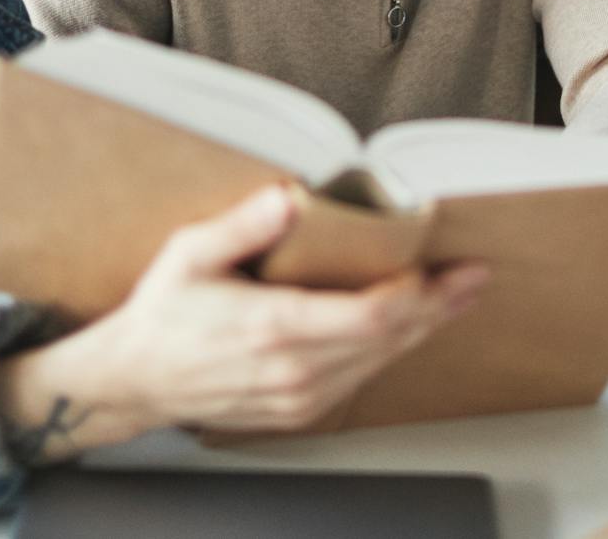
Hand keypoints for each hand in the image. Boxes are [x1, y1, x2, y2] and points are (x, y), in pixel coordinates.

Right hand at [0, 187, 485, 460]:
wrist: (134, 381)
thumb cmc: (162, 315)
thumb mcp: (190, 254)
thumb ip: (243, 226)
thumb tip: (288, 197)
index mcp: (274, 328)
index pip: (370, 316)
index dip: (418, 294)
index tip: (446, 268)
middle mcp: (294, 370)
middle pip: (388, 339)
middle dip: (437, 308)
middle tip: (473, 278)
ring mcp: (297, 397)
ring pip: (379, 363)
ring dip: (420, 330)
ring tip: (452, 299)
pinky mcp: (297, 410)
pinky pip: (358, 380)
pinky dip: (387, 351)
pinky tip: (405, 328)